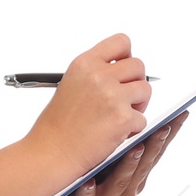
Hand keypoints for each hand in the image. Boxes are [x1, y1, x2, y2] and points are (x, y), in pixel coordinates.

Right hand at [29, 33, 150, 184]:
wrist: (50, 153)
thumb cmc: (57, 126)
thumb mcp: (70, 84)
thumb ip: (95, 73)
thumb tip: (121, 71)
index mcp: (85, 63)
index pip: (121, 42)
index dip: (127, 57)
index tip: (124, 71)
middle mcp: (99, 76)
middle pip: (138, 66)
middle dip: (135, 83)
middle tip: (125, 100)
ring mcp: (112, 96)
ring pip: (145, 90)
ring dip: (138, 105)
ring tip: (121, 117)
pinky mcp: (122, 118)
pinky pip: (142, 119)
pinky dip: (132, 129)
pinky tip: (115, 134)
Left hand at [37, 114, 187, 195]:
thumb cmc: (92, 194)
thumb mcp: (113, 171)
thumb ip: (123, 152)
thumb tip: (134, 120)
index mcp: (135, 179)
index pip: (156, 153)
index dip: (170, 134)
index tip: (183, 113)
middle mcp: (127, 190)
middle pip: (144, 165)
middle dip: (155, 145)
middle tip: (164, 126)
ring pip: (121, 180)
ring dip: (129, 165)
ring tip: (135, 148)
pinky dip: (89, 191)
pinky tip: (88, 182)